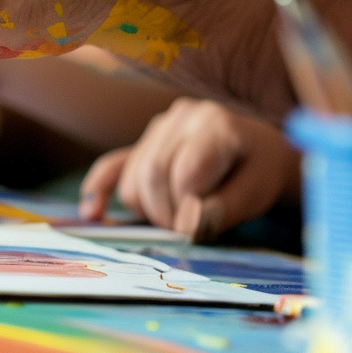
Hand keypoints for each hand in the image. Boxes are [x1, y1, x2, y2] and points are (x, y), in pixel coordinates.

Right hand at [78, 98, 299, 241]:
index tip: (199, 230)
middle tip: (183, 234)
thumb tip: (187, 225)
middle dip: (163, 213)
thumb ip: (224, 208)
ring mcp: (157, 129)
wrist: (259, 152)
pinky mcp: (141, 144)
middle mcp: (180, 118)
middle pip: (151, 173)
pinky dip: (99, 189)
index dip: (188, 208)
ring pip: (131, 178)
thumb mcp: (257, 191)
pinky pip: (112, 166)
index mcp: (215, 123)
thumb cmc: (260, 171)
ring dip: (145, 210)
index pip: (185, 171)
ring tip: (173, 221)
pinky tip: (90, 212)